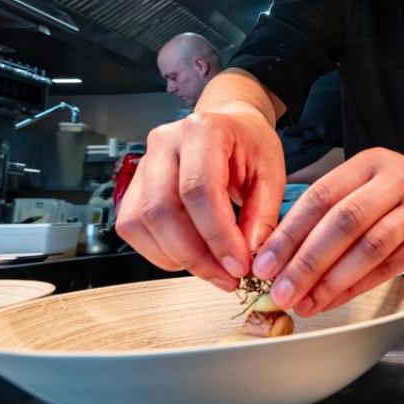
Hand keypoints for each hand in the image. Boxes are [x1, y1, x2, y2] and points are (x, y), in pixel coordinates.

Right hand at [115, 104, 284, 289]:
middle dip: (195, 255)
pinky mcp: (134, 187)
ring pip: (140, 223)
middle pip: (162, 210)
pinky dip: (160, 252)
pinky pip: (132, 228)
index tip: (239, 265)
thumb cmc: (248, 145)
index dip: (217, 236)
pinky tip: (190, 256)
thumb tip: (251, 254)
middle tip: (227, 277)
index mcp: (203, 131)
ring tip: (213, 270)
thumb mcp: (272, 173)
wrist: (228, 126)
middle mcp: (165, 144)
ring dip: (176, 258)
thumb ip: (263, 214)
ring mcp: (144, 164)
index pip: (199, 190)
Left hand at [251, 148, 403, 315]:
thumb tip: (280, 258)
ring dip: (332, 280)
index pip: (320, 196)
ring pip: (369, 246)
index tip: (265, 264)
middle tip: (281, 291)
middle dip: (306, 261)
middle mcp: (396, 178)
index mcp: (369, 162)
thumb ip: (329, 215)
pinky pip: (390, 266)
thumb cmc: (403, 199)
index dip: (289, 233)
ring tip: (306, 302)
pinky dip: (358, 286)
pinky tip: (335, 300)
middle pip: (343, 221)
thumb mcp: (367, 189)